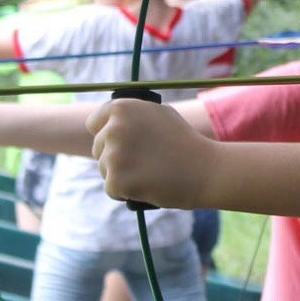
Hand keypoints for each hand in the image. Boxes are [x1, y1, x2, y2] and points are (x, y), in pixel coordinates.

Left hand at [87, 97, 214, 208]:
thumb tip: (109, 121)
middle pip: (98, 149)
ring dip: (121, 175)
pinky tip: (147, 186)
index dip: (108, 135)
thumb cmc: (185, 142)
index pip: (94, 124)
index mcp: (121, 108)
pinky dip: (126, 193)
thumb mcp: (159, 114)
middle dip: (116, 157)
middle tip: (144, 162)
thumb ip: (132, 115)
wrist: (205, 170)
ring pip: (104, 170)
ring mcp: (114, 155)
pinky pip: (112, 189)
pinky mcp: (117, 181)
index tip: (124, 144)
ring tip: (149, 173)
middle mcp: (113, 128)